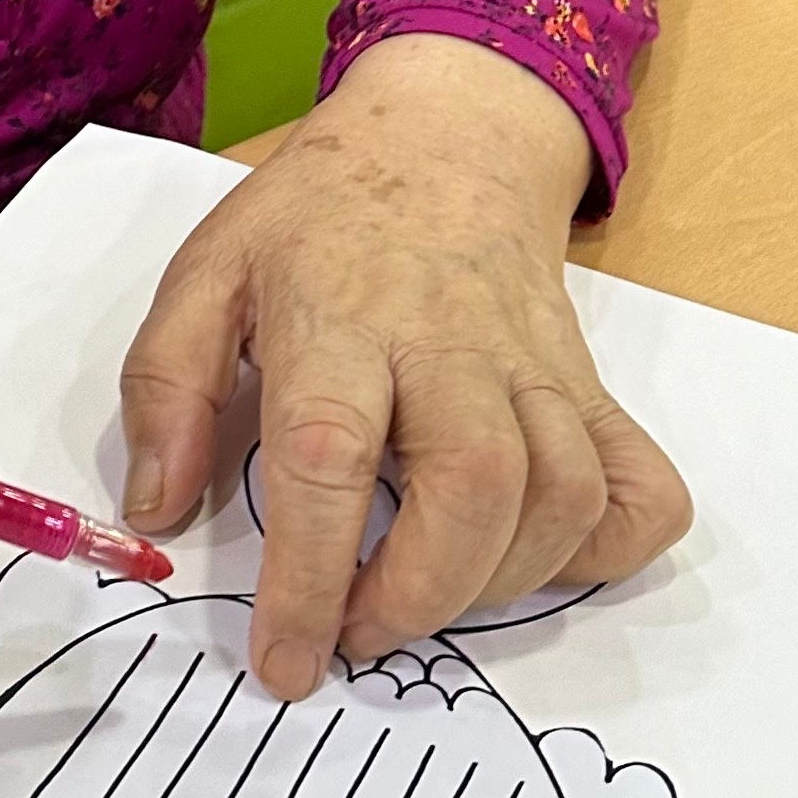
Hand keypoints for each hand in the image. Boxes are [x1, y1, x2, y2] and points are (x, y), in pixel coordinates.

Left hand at [118, 34, 690, 699]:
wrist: (445, 135)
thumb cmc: (316, 219)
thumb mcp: (209, 271)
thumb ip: (166, 385)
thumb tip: (158, 509)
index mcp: (340, 316)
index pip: (329, 455)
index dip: (307, 577)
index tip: (284, 662)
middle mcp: (451, 342)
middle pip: (475, 486)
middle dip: (420, 594)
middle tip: (357, 630)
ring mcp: (536, 365)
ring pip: (562, 496)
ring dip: (501, 583)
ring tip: (423, 595)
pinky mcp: (592, 385)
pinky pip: (640, 485)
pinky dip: (608, 548)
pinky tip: (537, 557)